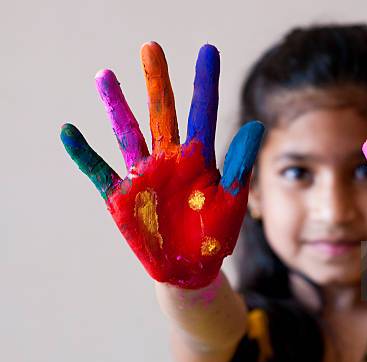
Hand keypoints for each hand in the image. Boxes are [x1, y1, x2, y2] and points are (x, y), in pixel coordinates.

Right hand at [61, 42, 263, 288]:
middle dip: (157, 81)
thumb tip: (256, 124)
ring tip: (105, 75)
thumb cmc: (215, 235)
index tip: (207, 51)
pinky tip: (70, 131)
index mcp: (200, 159)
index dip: (205, 83)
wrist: (192, 268)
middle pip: (162, 113)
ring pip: (128, 133)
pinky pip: (100, 171)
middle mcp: (170, 160)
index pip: (203, 113)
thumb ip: (240, 164)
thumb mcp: (233, 201)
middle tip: (151, 47)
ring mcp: (144, 175)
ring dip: (116, 106)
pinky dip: (84, 154)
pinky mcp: (122, 196)